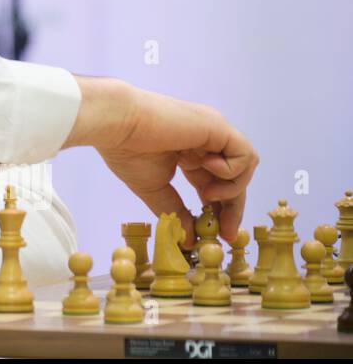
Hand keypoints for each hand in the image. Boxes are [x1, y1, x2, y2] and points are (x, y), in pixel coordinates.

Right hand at [67, 77, 258, 246]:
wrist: (116, 124)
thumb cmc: (127, 150)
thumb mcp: (154, 188)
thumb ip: (175, 211)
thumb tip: (187, 239)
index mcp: (190, 152)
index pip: (216, 183)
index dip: (221, 209)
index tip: (219, 235)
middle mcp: (206, 141)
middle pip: (236, 178)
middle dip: (233, 207)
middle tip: (225, 233)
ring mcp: (214, 132)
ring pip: (246, 166)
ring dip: (231, 188)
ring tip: (206, 194)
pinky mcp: (219, 127)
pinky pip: (245, 155)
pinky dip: (232, 170)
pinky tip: (205, 167)